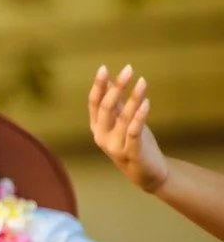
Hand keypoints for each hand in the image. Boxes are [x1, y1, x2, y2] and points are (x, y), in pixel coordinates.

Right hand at [89, 65, 168, 193]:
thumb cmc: (133, 144)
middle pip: (105, 108)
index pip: (94, 103)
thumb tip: (110, 80)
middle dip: (116, 87)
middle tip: (128, 69)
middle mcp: (102, 136)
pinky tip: (146, 103)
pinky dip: (139, 117)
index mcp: (97, 128)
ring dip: (133, 98)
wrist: (146, 173)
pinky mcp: (132, 153)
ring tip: (142, 81)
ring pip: (122, 118)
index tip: (104, 68)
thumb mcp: (121, 123)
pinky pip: (134, 132)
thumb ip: (114, 105)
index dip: (98, 86)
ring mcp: (115, 146)